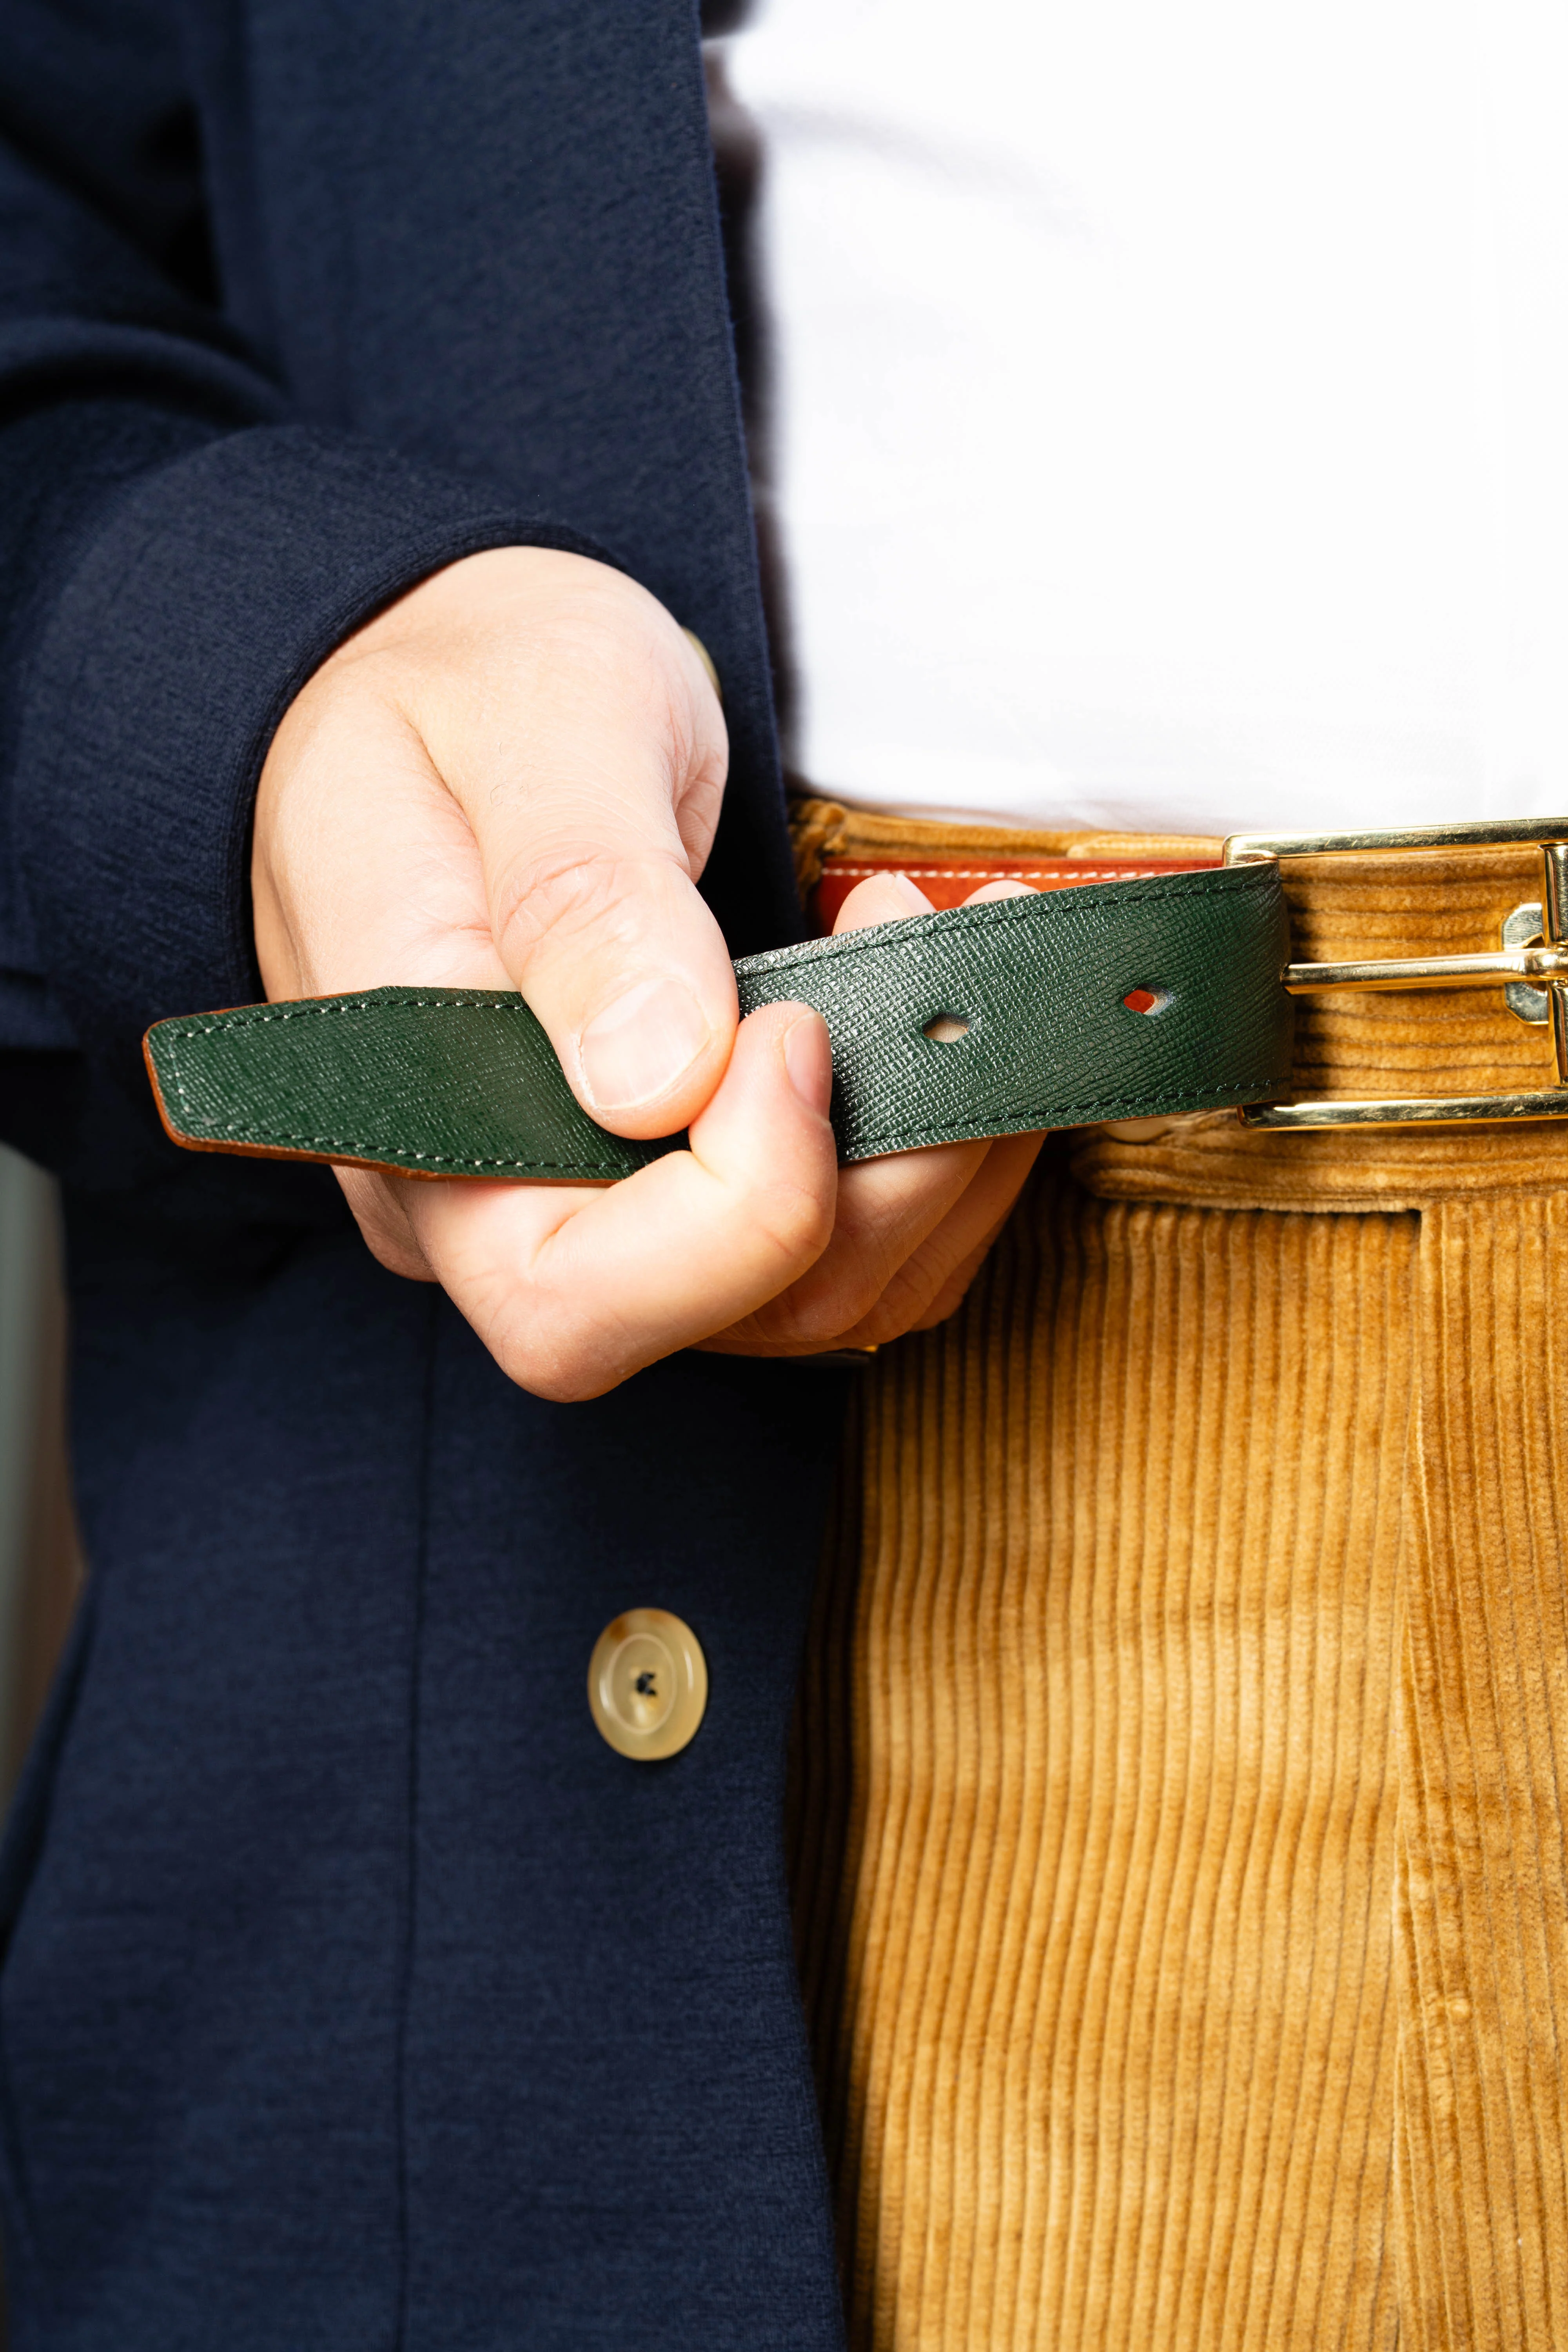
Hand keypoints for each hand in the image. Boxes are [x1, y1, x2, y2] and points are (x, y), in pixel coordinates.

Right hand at [252, 547, 1042, 1398]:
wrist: (466, 679)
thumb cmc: (469, 683)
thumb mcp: (530, 724)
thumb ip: (582, 897)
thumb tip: (656, 1080)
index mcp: (418, 1111)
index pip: (568, 1298)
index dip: (734, 1209)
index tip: (799, 1026)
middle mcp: (500, 1203)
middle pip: (727, 1318)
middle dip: (879, 1165)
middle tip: (908, 938)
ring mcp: (597, 1209)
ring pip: (819, 1296)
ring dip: (934, 1149)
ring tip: (933, 945)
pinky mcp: (684, 1183)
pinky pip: (848, 1243)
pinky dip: (936, 1148)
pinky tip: (930, 1005)